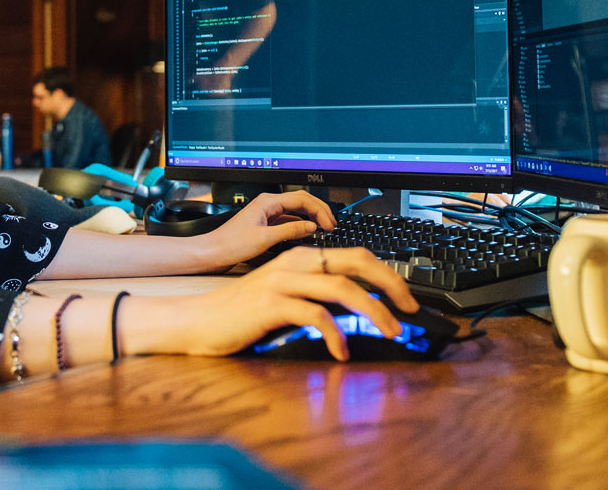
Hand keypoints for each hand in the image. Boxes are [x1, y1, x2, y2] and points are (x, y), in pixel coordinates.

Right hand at [122, 246, 419, 361]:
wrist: (197, 321)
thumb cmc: (241, 313)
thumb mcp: (285, 298)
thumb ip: (317, 296)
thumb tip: (358, 308)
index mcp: (301, 257)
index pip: (357, 255)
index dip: (387, 274)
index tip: (405, 298)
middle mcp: (295, 262)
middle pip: (357, 262)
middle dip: (391, 285)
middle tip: (410, 310)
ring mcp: (283, 281)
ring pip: (342, 287)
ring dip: (373, 310)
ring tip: (390, 331)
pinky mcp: (271, 304)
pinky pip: (314, 315)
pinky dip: (335, 334)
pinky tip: (342, 352)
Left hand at [202, 190, 335, 265]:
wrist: (212, 253)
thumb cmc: (231, 245)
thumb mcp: (264, 239)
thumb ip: (290, 231)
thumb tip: (312, 227)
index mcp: (268, 202)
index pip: (302, 199)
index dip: (320, 211)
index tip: (329, 224)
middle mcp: (268, 204)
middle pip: (302, 202)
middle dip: (319, 211)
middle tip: (332, 225)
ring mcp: (267, 214)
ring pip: (296, 211)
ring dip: (311, 218)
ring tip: (324, 229)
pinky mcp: (266, 224)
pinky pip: (289, 220)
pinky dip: (301, 225)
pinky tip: (308, 234)